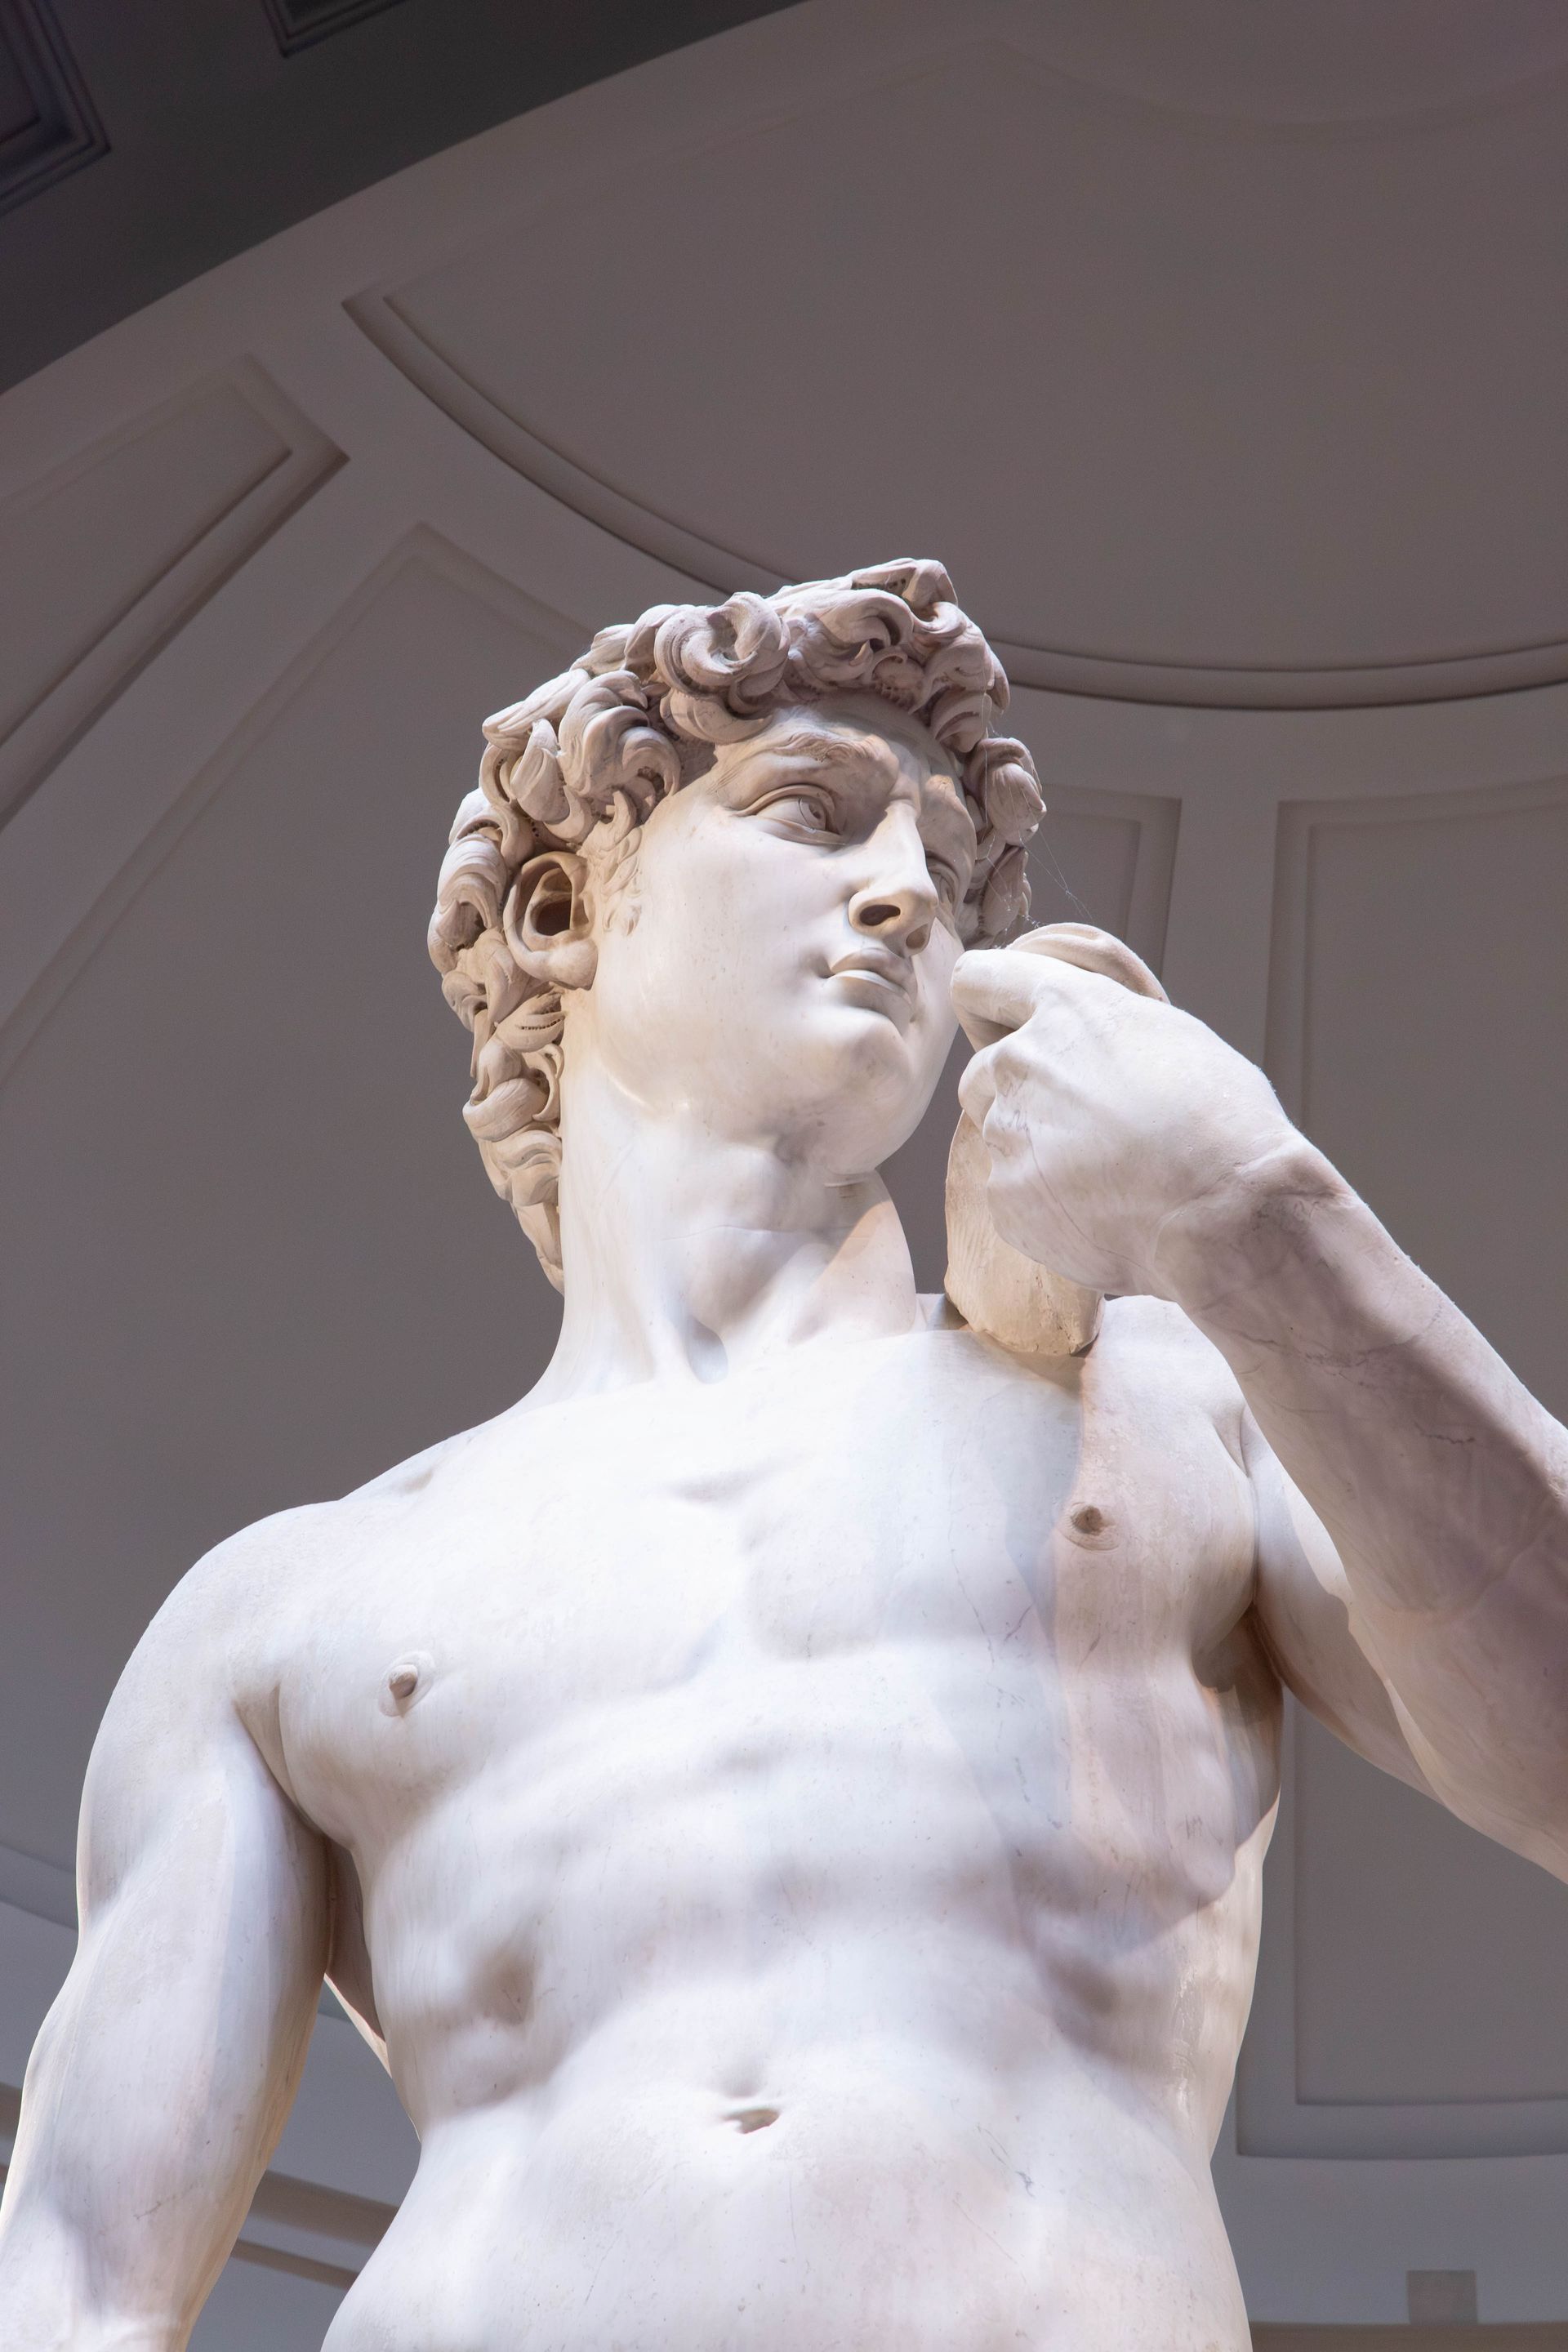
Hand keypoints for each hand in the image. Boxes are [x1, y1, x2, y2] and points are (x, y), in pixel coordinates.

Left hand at [950, 925, 1297, 1297]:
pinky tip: (1101, 1214)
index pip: (979, 980)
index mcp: (1065, 1007)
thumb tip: (1095, 1046)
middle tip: (1082, 1125)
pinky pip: (1012, 1195)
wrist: (1224, 1211)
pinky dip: (1045, 1206)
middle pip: (984, 1072)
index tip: (1002, 1023)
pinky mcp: (1005, 1196)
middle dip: (1020, 1094)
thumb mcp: (1174, 1038)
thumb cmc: (1222, 1121)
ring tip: (1103, 1175)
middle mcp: (1021, 1061)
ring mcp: (1007, 1132)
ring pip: (1000, 1136)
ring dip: (1034, 1150)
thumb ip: (1109, 1031)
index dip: (988, 1002)